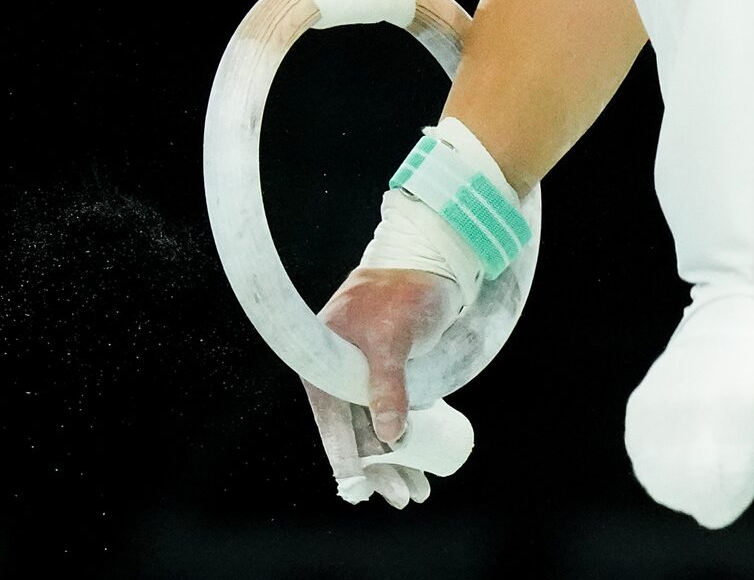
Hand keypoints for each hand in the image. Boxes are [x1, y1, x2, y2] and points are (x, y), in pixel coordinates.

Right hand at [305, 267, 466, 506]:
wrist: (430, 257)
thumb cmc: (403, 292)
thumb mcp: (392, 338)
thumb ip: (387, 385)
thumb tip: (388, 437)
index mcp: (324, 364)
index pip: (332, 423)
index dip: (349, 460)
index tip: (361, 491)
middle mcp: (339, 374)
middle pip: (356, 433)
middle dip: (381, 469)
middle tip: (404, 497)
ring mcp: (364, 375)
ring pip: (376, 428)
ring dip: (396, 461)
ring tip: (419, 491)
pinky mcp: (389, 373)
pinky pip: (393, 414)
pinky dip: (406, 439)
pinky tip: (420, 465)